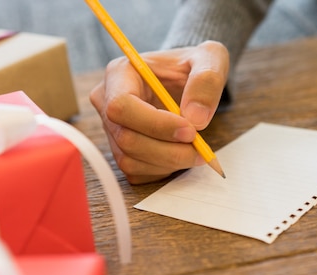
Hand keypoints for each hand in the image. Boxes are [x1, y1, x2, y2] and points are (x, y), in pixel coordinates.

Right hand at [90, 41, 228, 183]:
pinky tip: (180, 154)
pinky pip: (136, 172)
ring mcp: (111, 129)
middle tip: (201, 150)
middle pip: (126, 138)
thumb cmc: (193, 66)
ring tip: (196, 151)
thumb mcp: (210, 59)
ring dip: (169, 162)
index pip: (122, 105)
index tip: (190, 130)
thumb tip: (195, 118)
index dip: (155, 124)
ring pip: (130, 160)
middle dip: (168, 150)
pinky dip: (163, 170)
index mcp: (119, 73)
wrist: (188, 80)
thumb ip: (206, 82)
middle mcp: (106, 102)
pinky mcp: (120, 150)